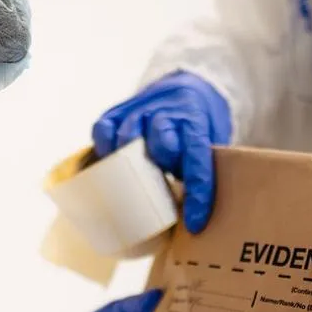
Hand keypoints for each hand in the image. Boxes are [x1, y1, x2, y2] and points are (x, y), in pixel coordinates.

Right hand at [92, 71, 231, 233]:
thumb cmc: (197, 129)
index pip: (198, 160)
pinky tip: (106, 158)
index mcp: (196, 124)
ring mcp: (140, 109)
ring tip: (127, 177)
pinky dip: (103, 145)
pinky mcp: (117, 111)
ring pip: (128, 134)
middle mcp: (167, 113)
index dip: (198, 194)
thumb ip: (198, 170)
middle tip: (160, 179)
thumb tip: (186, 217)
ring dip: (127, 158)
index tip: (195, 224)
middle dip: (161, 161)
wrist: (189, 88)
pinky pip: (103, 128)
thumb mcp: (208, 145)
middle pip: (161, 140)